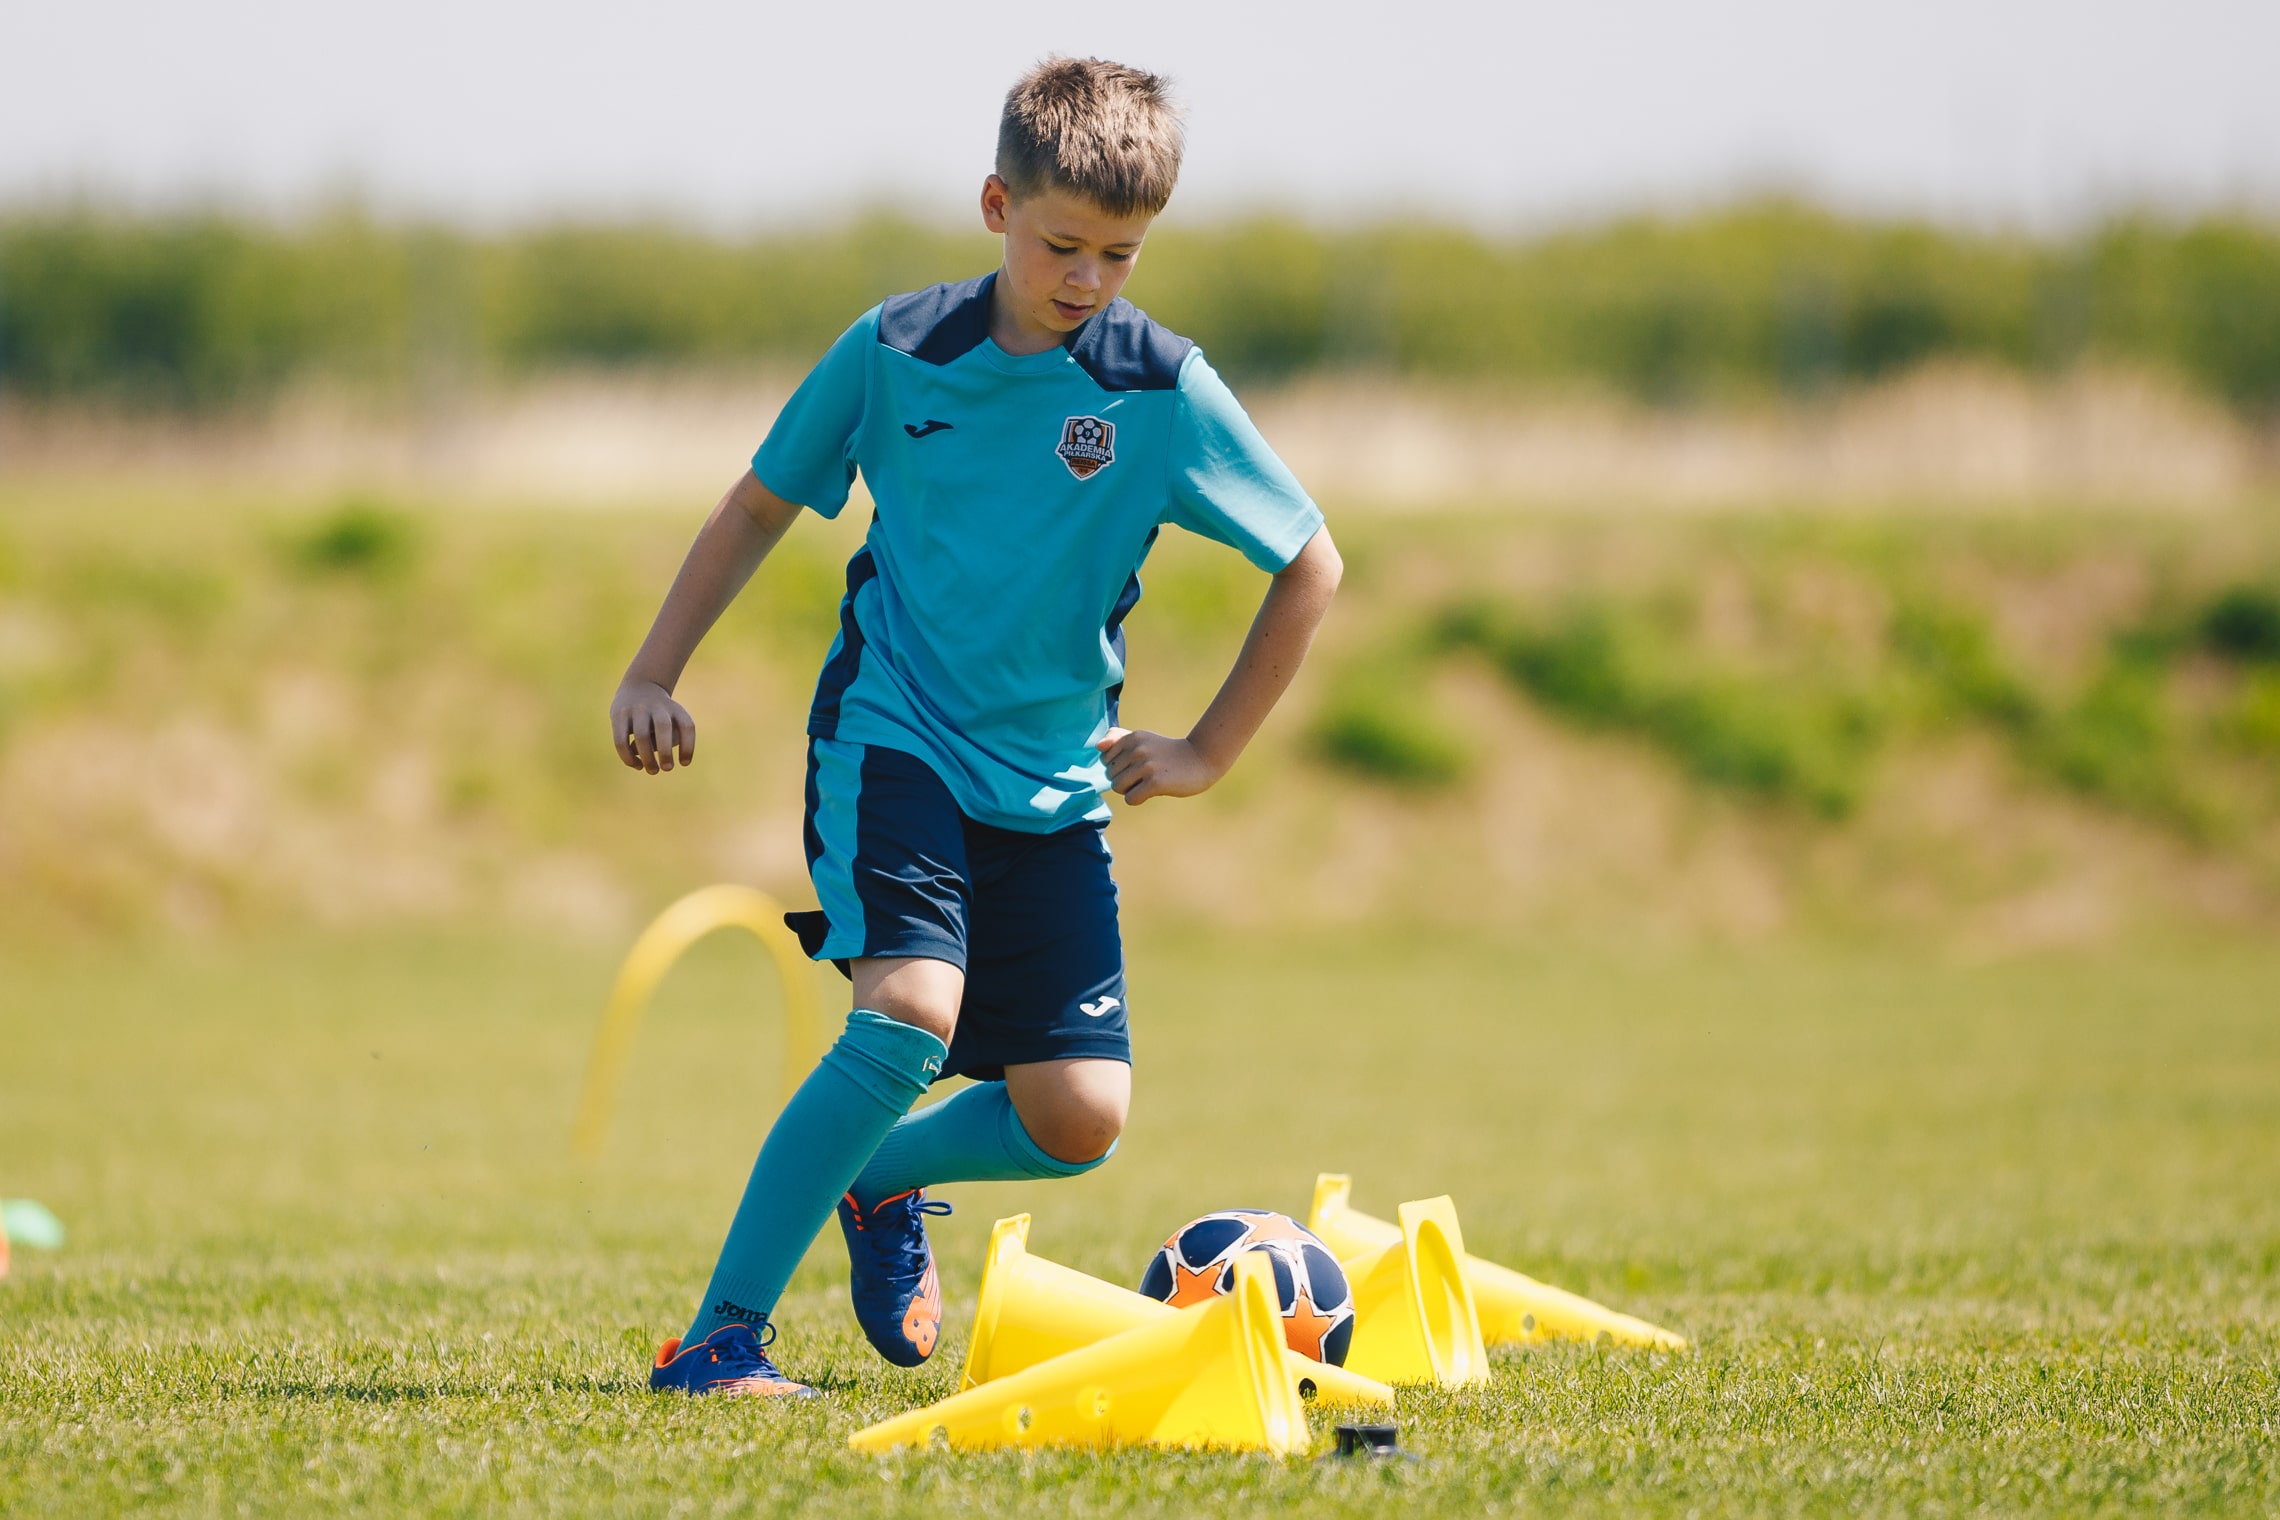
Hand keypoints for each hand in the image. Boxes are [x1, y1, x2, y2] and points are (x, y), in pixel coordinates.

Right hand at [612, 679, 694, 773]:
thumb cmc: (660, 716)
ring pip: (642, 735)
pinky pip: (621, 740)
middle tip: (668, 769)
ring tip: (653, 771)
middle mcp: (657, 706)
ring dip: (647, 757)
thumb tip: (646, 757)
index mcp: (676, 709)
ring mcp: (637, 709)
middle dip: (666, 751)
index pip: (687, 726)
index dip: (688, 747)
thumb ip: (665, 741)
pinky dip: (628, 757)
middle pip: (663, 727)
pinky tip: (636, 765)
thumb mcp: (670, 723)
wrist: (640, 686)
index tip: (684, 763)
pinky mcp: (619, 715)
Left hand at [1093, 727, 1219, 805]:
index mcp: (1132, 737)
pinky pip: (1130, 799)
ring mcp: (1146, 766)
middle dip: (1125, 780)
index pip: (1105, 760)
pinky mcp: (1155, 782)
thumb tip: (1098, 747)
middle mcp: (1138, 749)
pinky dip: (1139, 799)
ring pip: (1118, 787)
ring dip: (1131, 790)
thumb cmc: (1169, 753)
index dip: (1119, 767)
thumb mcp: (1144, 739)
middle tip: (1146, 775)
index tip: (1137, 765)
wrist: (1201, 759)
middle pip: (1111, 775)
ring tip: (1148, 783)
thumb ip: (1118, 739)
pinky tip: (1153, 791)